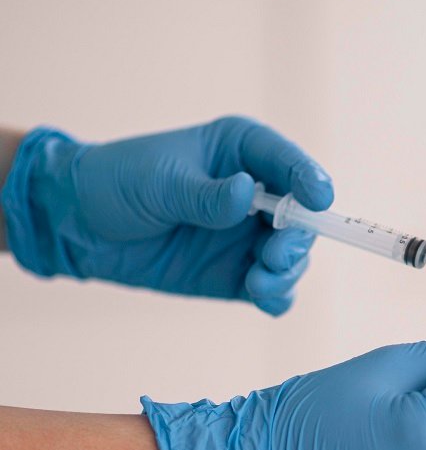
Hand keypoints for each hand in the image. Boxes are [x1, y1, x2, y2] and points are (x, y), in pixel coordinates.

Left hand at [1, 118, 332, 314]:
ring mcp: (250, 237)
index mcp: (242, 153)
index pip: (289, 162)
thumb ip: (206, 194)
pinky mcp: (239, 273)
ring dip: (287, 271)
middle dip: (297, 239)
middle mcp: (257, 194)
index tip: (318, 200)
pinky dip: (277, 296)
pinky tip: (262, 297)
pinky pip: (274, 288)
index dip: (309, 180)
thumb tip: (249, 194)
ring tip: (259, 283)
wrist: (82, 228)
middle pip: (301, 217)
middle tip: (274, 257)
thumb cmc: (119, 183)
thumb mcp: (160, 182)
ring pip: (293, 256)